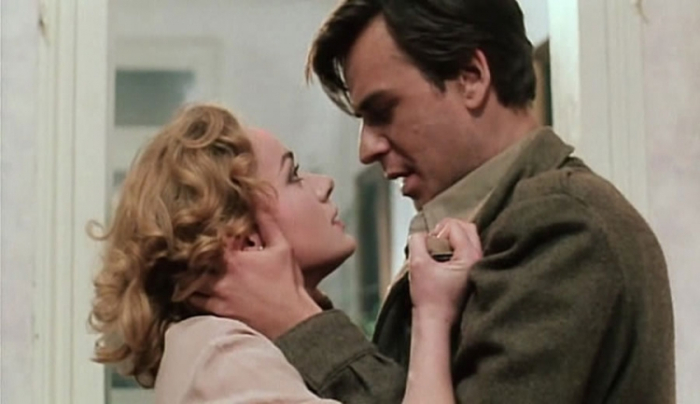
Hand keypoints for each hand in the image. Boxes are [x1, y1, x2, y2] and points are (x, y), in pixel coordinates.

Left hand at [190, 210, 321, 338]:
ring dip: (185, 276)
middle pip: (189, 264)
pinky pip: (194, 304)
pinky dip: (190, 296)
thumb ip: (267, 223)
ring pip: (187, 285)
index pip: (206, 241)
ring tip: (187, 270)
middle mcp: (221, 279)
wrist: (292, 322)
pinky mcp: (218, 314)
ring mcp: (217, 298)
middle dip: (186, 256)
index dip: (203, 234)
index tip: (204, 231)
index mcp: (234, 260)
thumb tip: (257, 199)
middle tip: (184, 250)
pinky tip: (194, 290)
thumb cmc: (288, 285)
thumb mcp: (282, 248)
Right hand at [408, 219, 481, 323]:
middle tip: (433, 246)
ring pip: (467, 238)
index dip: (436, 233)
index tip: (429, 250)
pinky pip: (466, 250)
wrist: (436, 323)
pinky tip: (441, 263)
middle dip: (446, 231)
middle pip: (466, 227)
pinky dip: (452, 250)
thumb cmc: (429, 299)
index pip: (454, 226)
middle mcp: (479, 259)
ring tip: (436, 255)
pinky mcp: (472, 273)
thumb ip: (417, 241)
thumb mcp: (417, 264)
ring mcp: (477, 266)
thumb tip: (421, 234)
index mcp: (470, 256)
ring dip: (449, 241)